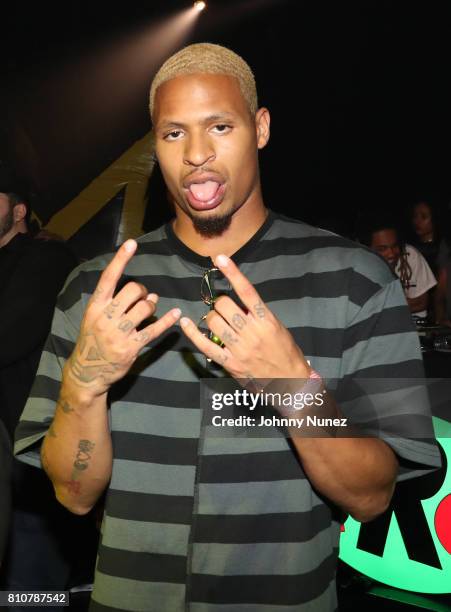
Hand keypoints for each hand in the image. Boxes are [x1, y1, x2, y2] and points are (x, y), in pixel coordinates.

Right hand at [65, 240, 180, 396]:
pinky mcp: (130, 348)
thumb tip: (149, 293)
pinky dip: (167, 321)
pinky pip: (154, 330)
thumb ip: (116, 303)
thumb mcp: (95, 317)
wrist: (87, 371)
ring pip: (145, 308)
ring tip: (148, 309)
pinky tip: (176, 314)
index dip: (120, 259)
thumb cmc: (93, 339)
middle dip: (142, 291)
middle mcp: (105, 317)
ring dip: (151, 306)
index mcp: (95, 306)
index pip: (108, 278)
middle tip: (142, 298)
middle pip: (132, 290)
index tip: (132, 243)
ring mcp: (118, 333)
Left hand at [180, 254, 310, 382]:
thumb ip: (258, 315)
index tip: (220, 258)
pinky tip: (184, 323)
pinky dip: (192, 333)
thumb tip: (238, 302)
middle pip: (224, 305)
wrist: (291, 383)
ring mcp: (240, 349)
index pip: (246, 291)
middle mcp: (252, 332)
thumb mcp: (278, 328)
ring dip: (211, 317)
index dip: (232, 272)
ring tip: (216, 321)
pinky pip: (206, 345)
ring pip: (213, 322)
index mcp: (266, 320)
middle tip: (224, 309)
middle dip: (220, 303)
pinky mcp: (230, 363)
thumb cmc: (285, 352)